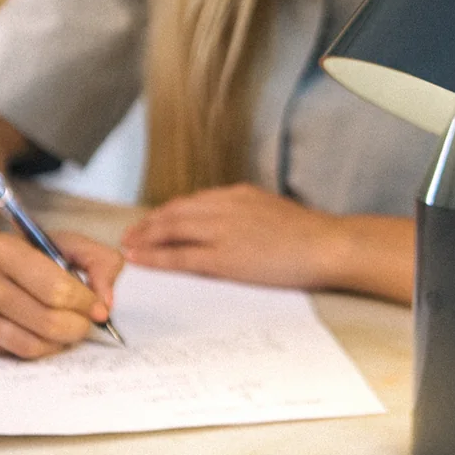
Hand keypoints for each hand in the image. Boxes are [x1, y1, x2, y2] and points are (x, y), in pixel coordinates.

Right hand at [0, 228, 122, 358]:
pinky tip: (46, 335)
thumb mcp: (57, 240)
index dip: (84, 302)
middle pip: (45, 320)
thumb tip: (106, 302)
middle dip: (77, 326)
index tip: (98, 307)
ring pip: (29, 344)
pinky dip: (40, 348)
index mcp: (2, 250)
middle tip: (86, 323)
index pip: (54, 288)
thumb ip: (95, 260)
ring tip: (70, 330)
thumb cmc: (14, 250)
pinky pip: (13, 352)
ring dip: (60, 342)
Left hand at [120, 183, 341, 288]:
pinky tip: (139, 260)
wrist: (327, 245)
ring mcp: (222, 231)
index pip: (192, 201)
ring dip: (145, 238)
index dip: (167, 212)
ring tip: (128, 247)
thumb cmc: (309, 234)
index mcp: (238, 194)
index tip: (153, 220)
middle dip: (148, 224)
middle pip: (174, 212)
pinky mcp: (223, 257)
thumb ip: (248, 213)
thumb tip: (233, 226)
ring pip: (170, 230)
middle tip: (129, 234)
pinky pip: (180, 256)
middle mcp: (225, 206)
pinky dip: (155, 257)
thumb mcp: (272, 211)